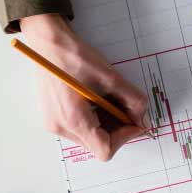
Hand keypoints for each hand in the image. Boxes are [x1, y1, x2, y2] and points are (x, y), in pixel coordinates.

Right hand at [20, 14, 148, 161]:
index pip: (105, 149)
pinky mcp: (53, 117)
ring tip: (107, 98)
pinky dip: (95, 118)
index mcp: (73, 119)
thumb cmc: (75, 56)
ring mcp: (54, 124)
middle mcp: (60, 127)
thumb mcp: (111, 77)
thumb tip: (143, 118)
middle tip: (123, 106)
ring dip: (106, 123)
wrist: (48, 43)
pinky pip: (80, 128)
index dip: (125, 137)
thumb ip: (133, 100)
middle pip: (98, 144)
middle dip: (117, 128)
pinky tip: (96, 99)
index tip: (133, 119)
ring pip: (90, 137)